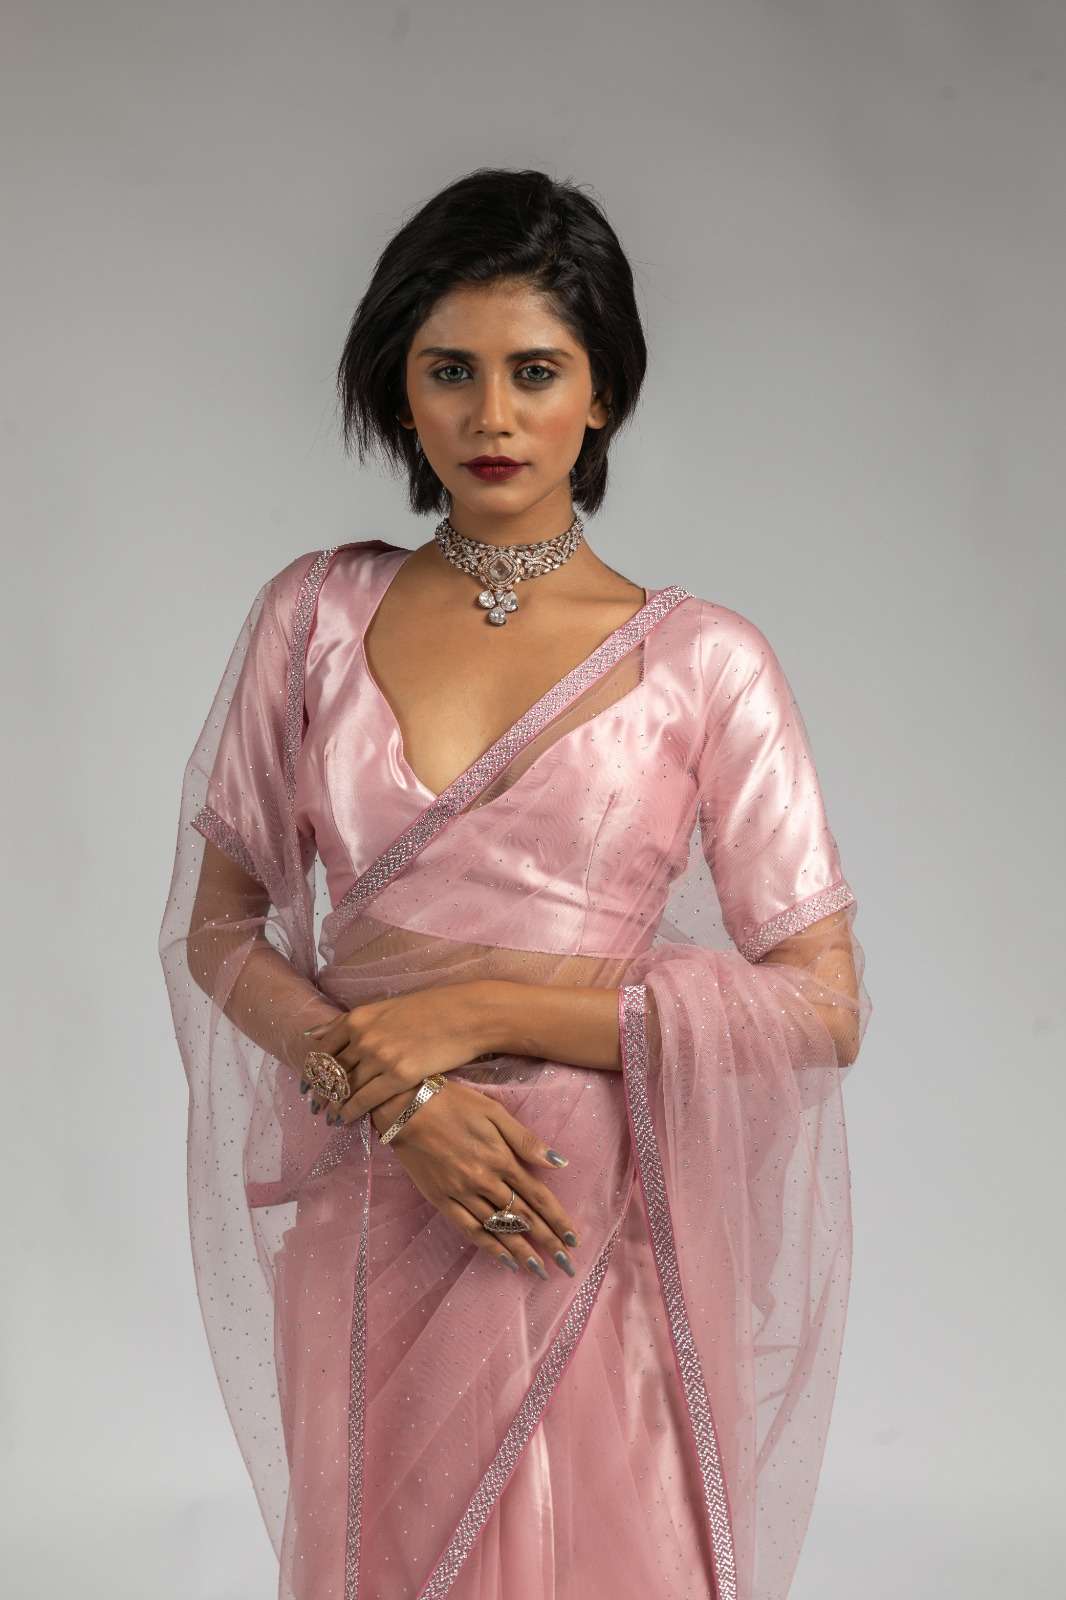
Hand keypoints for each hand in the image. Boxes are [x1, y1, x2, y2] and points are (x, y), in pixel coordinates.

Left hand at [301, 983, 491, 1121]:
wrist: (466, 1015)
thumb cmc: (428, 1008)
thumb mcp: (384, 1008)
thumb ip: (349, 1022)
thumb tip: (312, 1033)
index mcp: (358, 1018)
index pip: (322, 1049)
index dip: (311, 1071)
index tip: (307, 1085)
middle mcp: (363, 1037)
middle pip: (330, 1071)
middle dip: (320, 1092)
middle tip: (314, 1106)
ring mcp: (380, 1057)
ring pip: (345, 1088)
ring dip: (334, 1105)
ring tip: (330, 1116)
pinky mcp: (399, 1076)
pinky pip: (365, 1100)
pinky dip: (350, 1112)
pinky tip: (345, 1120)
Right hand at [370, 1077, 580, 1281]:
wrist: (406, 1107)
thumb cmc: (454, 1103)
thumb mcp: (494, 1112)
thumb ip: (525, 1140)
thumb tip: (559, 1162)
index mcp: (502, 1158)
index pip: (538, 1196)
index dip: (558, 1219)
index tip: (574, 1239)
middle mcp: (486, 1181)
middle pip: (523, 1217)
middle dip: (548, 1242)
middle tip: (567, 1265)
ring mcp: (462, 1193)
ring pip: (499, 1228)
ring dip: (522, 1251)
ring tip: (540, 1271)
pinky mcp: (441, 1200)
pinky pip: (469, 1229)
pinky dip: (489, 1247)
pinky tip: (505, 1260)